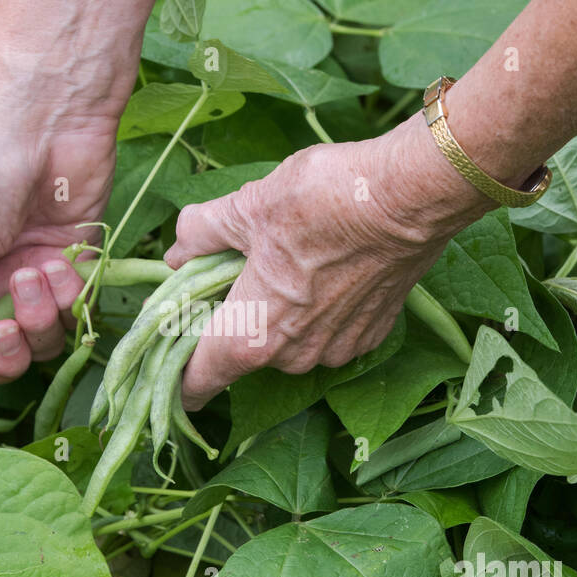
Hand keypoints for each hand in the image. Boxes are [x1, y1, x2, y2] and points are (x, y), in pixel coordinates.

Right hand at [0, 84, 116, 431]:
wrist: (46, 116)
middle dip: (5, 352)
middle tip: (10, 323)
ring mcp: (28, 272)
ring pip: (40, 338)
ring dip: (39, 317)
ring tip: (36, 275)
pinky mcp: (73, 261)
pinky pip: (75, 309)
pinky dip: (69, 295)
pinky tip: (62, 261)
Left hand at [165, 112, 486, 409]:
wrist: (412, 196)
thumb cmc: (322, 201)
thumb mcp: (245, 206)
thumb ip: (201, 234)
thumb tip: (177, 252)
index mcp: (252, 336)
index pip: (199, 380)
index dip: (176, 378)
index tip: (164, 369)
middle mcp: (294, 357)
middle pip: (244, 351)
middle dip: (232, 319)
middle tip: (230, 271)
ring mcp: (337, 349)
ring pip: (288, 339)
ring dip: (279, 311)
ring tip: (286, 258)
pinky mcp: (372, 333)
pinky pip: (327, 329)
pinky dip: (319, 307)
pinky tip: (326, 265)